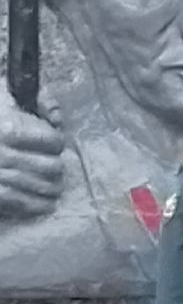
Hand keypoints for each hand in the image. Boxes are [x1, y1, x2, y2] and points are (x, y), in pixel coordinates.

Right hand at [0, 90, 63, 218]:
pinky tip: (45, 203)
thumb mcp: (1, 98)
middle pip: (52, 166)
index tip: (52, 144)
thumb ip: (32, 101)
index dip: (55, 142)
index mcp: (8, 129)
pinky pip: (25, 204)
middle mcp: (5, 154)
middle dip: (55, 166)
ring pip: (44, 187)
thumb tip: (56, 117)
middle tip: (53, 167)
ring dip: (52, 187)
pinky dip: (39, 205)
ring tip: (53, 186)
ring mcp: (0, 177)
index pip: (52, 140)